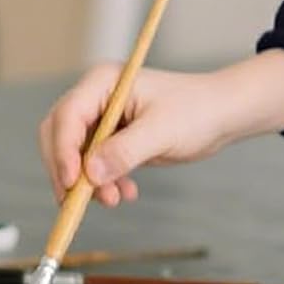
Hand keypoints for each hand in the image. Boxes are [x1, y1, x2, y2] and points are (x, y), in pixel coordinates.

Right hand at [37, 49, 283, 206]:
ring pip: (75, 157)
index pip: (67, 117)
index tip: (72, 181)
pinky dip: (103, 183)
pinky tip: (126, 193)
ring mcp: (104, 120)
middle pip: (60, 138)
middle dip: (70, 171)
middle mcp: (97, 98)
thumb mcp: (162, 131)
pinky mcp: (113, 140)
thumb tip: (89, 174)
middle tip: (83, 200)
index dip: (63, 151)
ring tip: (115, 199)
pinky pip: (93, 167)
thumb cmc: (198, 110)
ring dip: (87, 183)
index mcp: (103, 82)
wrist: (223, 115)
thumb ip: (125, 151)